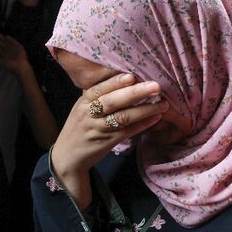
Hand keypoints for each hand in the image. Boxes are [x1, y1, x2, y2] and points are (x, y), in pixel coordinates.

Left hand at [0, 34, 27, 74]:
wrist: (20, 67)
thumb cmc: (9, 65)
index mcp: (5, 55)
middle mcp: (9, 52)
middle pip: (3, 45)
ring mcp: (14, 49)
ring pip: (8, 42)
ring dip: (4, 39)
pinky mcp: (19, 47)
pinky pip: (14, 42)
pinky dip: (11, 39)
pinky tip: (7, 36)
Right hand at [50, 74, 167, 207]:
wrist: (67, 156)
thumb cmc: (80, 128)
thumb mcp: (82, 109)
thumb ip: (98, 97)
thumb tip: (125, 80)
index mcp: (83, 103)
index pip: (98, 89)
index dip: (115, 82)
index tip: (132, 75)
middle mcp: (88, 115)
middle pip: (112, 102)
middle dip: (135, 93)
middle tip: (156, 86)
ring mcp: (97, 129)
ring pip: (122, 117)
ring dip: (145, 110)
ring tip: (163, 104)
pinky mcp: (106, 142)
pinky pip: (127, 132)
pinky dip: (142, 124)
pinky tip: (155, 118)